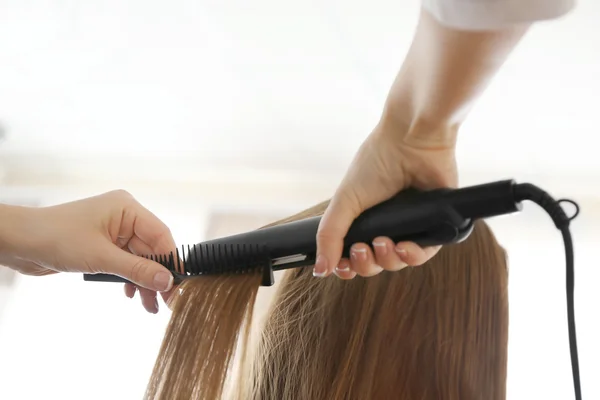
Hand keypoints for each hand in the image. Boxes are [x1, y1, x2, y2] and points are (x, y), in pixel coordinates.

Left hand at [0, 190, 176, 312]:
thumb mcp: (101, 258)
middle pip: (151, 250)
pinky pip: (125, 262)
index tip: (179, 285)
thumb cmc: (55, 238)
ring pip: (139, 259)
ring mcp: (114, 231)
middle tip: (167, 302)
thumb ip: (136, 270)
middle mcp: (124, 217)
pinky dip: (128, 278)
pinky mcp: (104, 245)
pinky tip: (130, 295)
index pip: (160, 235)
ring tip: (149, 306)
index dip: (171, 261)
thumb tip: (167, 281)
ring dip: (143, 282)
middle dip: (156, 277)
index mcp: (127, 208)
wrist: (19, 242)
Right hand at [315, 117, 457, 278]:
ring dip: (387, 260)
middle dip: (365, 265)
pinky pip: (424, 254)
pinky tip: (403, 248)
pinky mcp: (434, 225)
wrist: (411, 141)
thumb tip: (320, 270)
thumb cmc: (377, 163)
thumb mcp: (345, 201)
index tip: (341, 266)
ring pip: (398, 262)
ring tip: (383, 242)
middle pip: (375, 264)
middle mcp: (386, 226)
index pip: (353, 256)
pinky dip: (412, 256)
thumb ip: (330, 235)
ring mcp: (410, 227)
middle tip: (361, 250)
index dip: (347, 267)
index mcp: (363, 220)